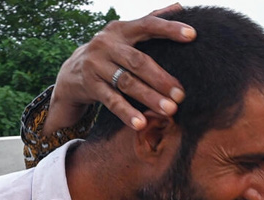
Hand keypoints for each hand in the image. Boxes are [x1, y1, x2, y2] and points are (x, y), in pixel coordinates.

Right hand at [44, 3, 195, 134]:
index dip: (169, 28)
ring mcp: (96, 64)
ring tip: (169, 111)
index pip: (148, 24)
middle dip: (161, 78)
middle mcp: (107, 43)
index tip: (192, 35)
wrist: (71, 74)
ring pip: (127, 82)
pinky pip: (111, 100)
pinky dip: (127, 113)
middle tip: (181, 94)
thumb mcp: (126, 36)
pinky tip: (141, 123)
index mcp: (121, 29)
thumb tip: (180, 7)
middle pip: (138, 61)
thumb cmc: (109, 54)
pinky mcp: (90, 85)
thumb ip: (150, 22)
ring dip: (149, 97)